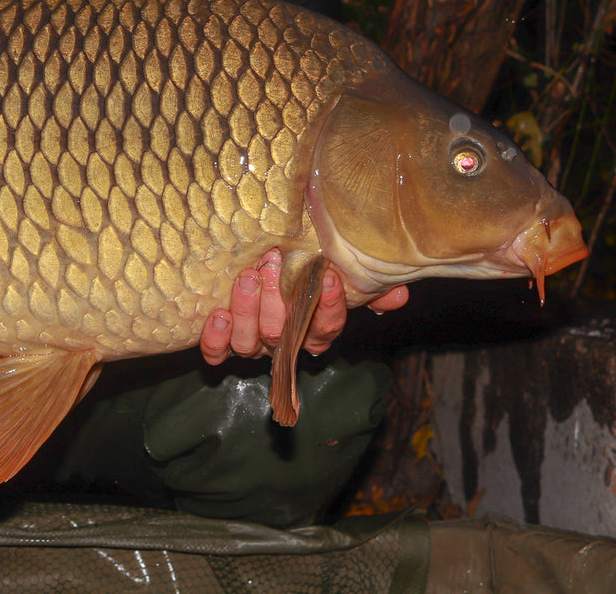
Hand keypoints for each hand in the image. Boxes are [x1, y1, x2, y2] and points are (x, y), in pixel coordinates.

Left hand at [199, 249, 409, 363]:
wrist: (252, 274)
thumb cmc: (298, 277)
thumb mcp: (332, 276)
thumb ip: (365, 287)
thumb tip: (399, 293)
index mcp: (312, 330)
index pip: (326, 327)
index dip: (329, 306)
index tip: (329, 276)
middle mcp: (282, 342)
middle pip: (281, 333)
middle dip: (277, 299)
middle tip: (273, 263)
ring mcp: (251, 345)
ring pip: (249, 343)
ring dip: (248, 311)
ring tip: (247, 279)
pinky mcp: (220, 345)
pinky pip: (216, 353)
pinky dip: (216, 339)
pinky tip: (218, 315)